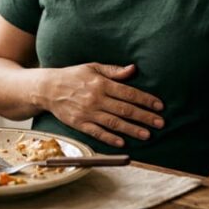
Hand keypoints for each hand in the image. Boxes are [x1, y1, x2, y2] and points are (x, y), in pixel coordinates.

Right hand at [38, 63, 164, 146]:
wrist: (47, 88)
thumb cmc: (73, 76)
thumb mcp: (93, 67)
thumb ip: (114, 70)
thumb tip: (133, 70)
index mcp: (101, 83)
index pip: (128, 92)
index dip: (145, 99)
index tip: (159, 106)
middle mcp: (96, 98)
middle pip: (124, 109)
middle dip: (144, 116)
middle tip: (160, 123)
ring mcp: (87, 112)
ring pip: (114, 123)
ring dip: (132, 129)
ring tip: (147, 135)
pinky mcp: (79, 123)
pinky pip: (97, 132)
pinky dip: (110, 138)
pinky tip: (122, 142)